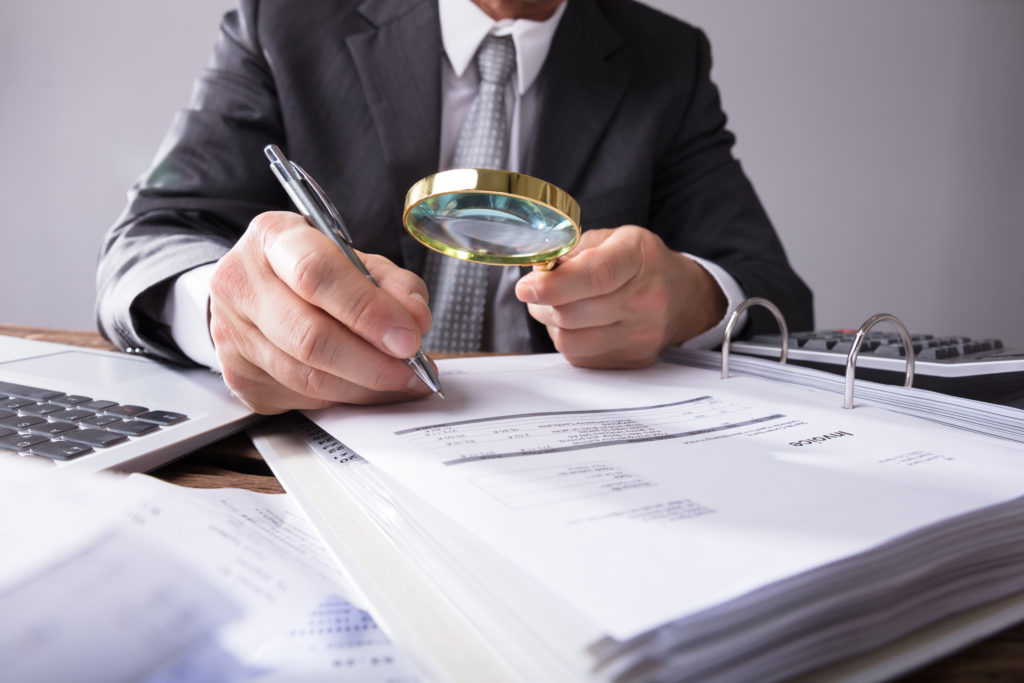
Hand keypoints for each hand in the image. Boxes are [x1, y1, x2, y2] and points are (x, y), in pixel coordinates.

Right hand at [208, 211, 433, 412]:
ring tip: (402, 382)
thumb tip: (415, 321)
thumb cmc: (311, 269)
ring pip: (308, 377)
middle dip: (373, 362)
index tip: (408, 337)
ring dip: (365, 387)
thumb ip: (392, 284)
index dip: (367, 311)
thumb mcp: (355, 259)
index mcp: (272, 239)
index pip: (317, 275)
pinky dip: (344, 398)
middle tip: (413, 370)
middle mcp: (241, 284)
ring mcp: (231, 335)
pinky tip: (368, 389)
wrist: (254, 289)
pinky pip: (301, 398)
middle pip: (310, 337)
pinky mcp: (239, 376)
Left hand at [515, 225, 725, 367]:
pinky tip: (579, 323)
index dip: (553, 285)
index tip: (525, 287)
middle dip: (541, 302)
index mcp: (638, 257)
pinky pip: (580, 357)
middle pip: (573, 313)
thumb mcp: (613, 238)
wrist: (683, 296)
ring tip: (558, 306)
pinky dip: (569, 340)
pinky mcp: (632, 360)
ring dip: (552, 324)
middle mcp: (645, 299)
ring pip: (570, 340)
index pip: (596, 276)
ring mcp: (641, 335)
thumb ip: (573, 251)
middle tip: (535, 290)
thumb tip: (536, 273)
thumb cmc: (641, 262)